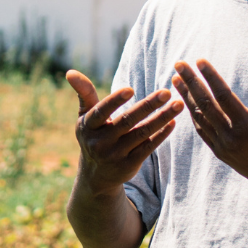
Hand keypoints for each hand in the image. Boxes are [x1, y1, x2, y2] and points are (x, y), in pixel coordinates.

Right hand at [66, 70, 182, 196]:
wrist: (96, 175)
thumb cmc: (93, 135)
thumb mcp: (85, 116)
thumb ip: (84, 93)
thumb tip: (70, 72)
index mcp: (88, 126)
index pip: (101, 112)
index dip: (115, 101)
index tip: (131, 89)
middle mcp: (100, 142)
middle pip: (127, 121)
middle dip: (148, 106)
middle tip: (166, 92)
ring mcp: (115, 155)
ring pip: (142, 134)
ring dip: (161, 118)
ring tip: (178, 105)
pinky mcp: (129, 165)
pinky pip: (148, 147)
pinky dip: (161, 135)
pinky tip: (173, 122)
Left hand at [171, 59, 247, 195]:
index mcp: (246, 125)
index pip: (223, 96)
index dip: (210, 77)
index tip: (200, 61)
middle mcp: (230, 136)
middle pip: (205, 104)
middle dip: (191, 82)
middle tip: (179, 64)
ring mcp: (222, 146)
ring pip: (199, 117)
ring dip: (186, 97)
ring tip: (176, 80)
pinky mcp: (219, 153)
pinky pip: (201, 131)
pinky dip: (192, 115)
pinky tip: (185, 102)